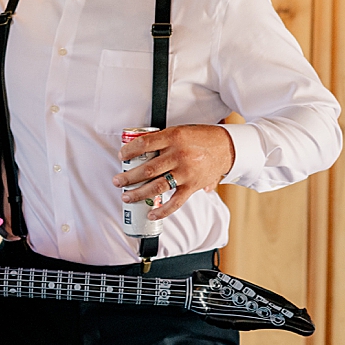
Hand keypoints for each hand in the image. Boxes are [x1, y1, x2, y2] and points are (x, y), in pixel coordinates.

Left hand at [114, 125, 237, 222]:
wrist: (226, 148)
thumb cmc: (201, 137)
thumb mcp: (181, 131)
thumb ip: (163, 140)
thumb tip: (141, 147)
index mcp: (173, 137)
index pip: (145, 143)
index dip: (130, 151)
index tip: (121, 156)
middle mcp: (178, 155)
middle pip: (147, 168)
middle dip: (129, 177)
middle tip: (118, 181)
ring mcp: (185, 172)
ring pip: (156, 186)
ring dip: (139, 193)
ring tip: (126, 196)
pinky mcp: (192, 187)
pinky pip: (175, 202)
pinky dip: (162, 210)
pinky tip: (151, 213)